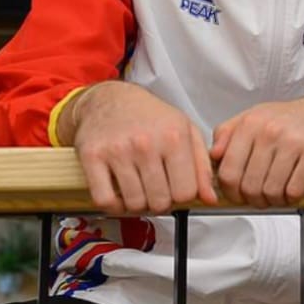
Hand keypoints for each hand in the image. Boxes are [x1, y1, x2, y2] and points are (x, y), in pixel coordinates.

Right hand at [62, 81, 217, 214]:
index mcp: (174, 136)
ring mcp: (118, 150)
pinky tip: (119, 193)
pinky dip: (114, 205)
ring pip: (134, 203)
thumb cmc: (150, 115)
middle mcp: (146, 142)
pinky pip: (105, 200)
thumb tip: (211, 198)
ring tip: (139, 187)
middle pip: (160, 201)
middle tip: (156, 188)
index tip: (175, 188)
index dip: (182, 196)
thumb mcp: (185, 130)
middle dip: (160, 201)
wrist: (111, 99)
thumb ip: (202, 165)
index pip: (186, 192)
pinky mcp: (93, 157)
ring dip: (138, 203)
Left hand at [210, 88, 303, 207]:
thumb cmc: (294, 117)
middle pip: (248, 185)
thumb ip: (229, 132)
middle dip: (253, 199)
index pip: (228, 169)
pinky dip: (291, 198)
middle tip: (260, 198)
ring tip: (278, 195)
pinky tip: (293, 192)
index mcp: (251, 122)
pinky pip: (294, 189)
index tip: (237, 195)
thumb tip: (212, 155)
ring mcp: (292, 141)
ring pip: (270, 190)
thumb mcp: (257, 115)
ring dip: (273, 201)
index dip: (230, 191)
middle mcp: (269, 130)